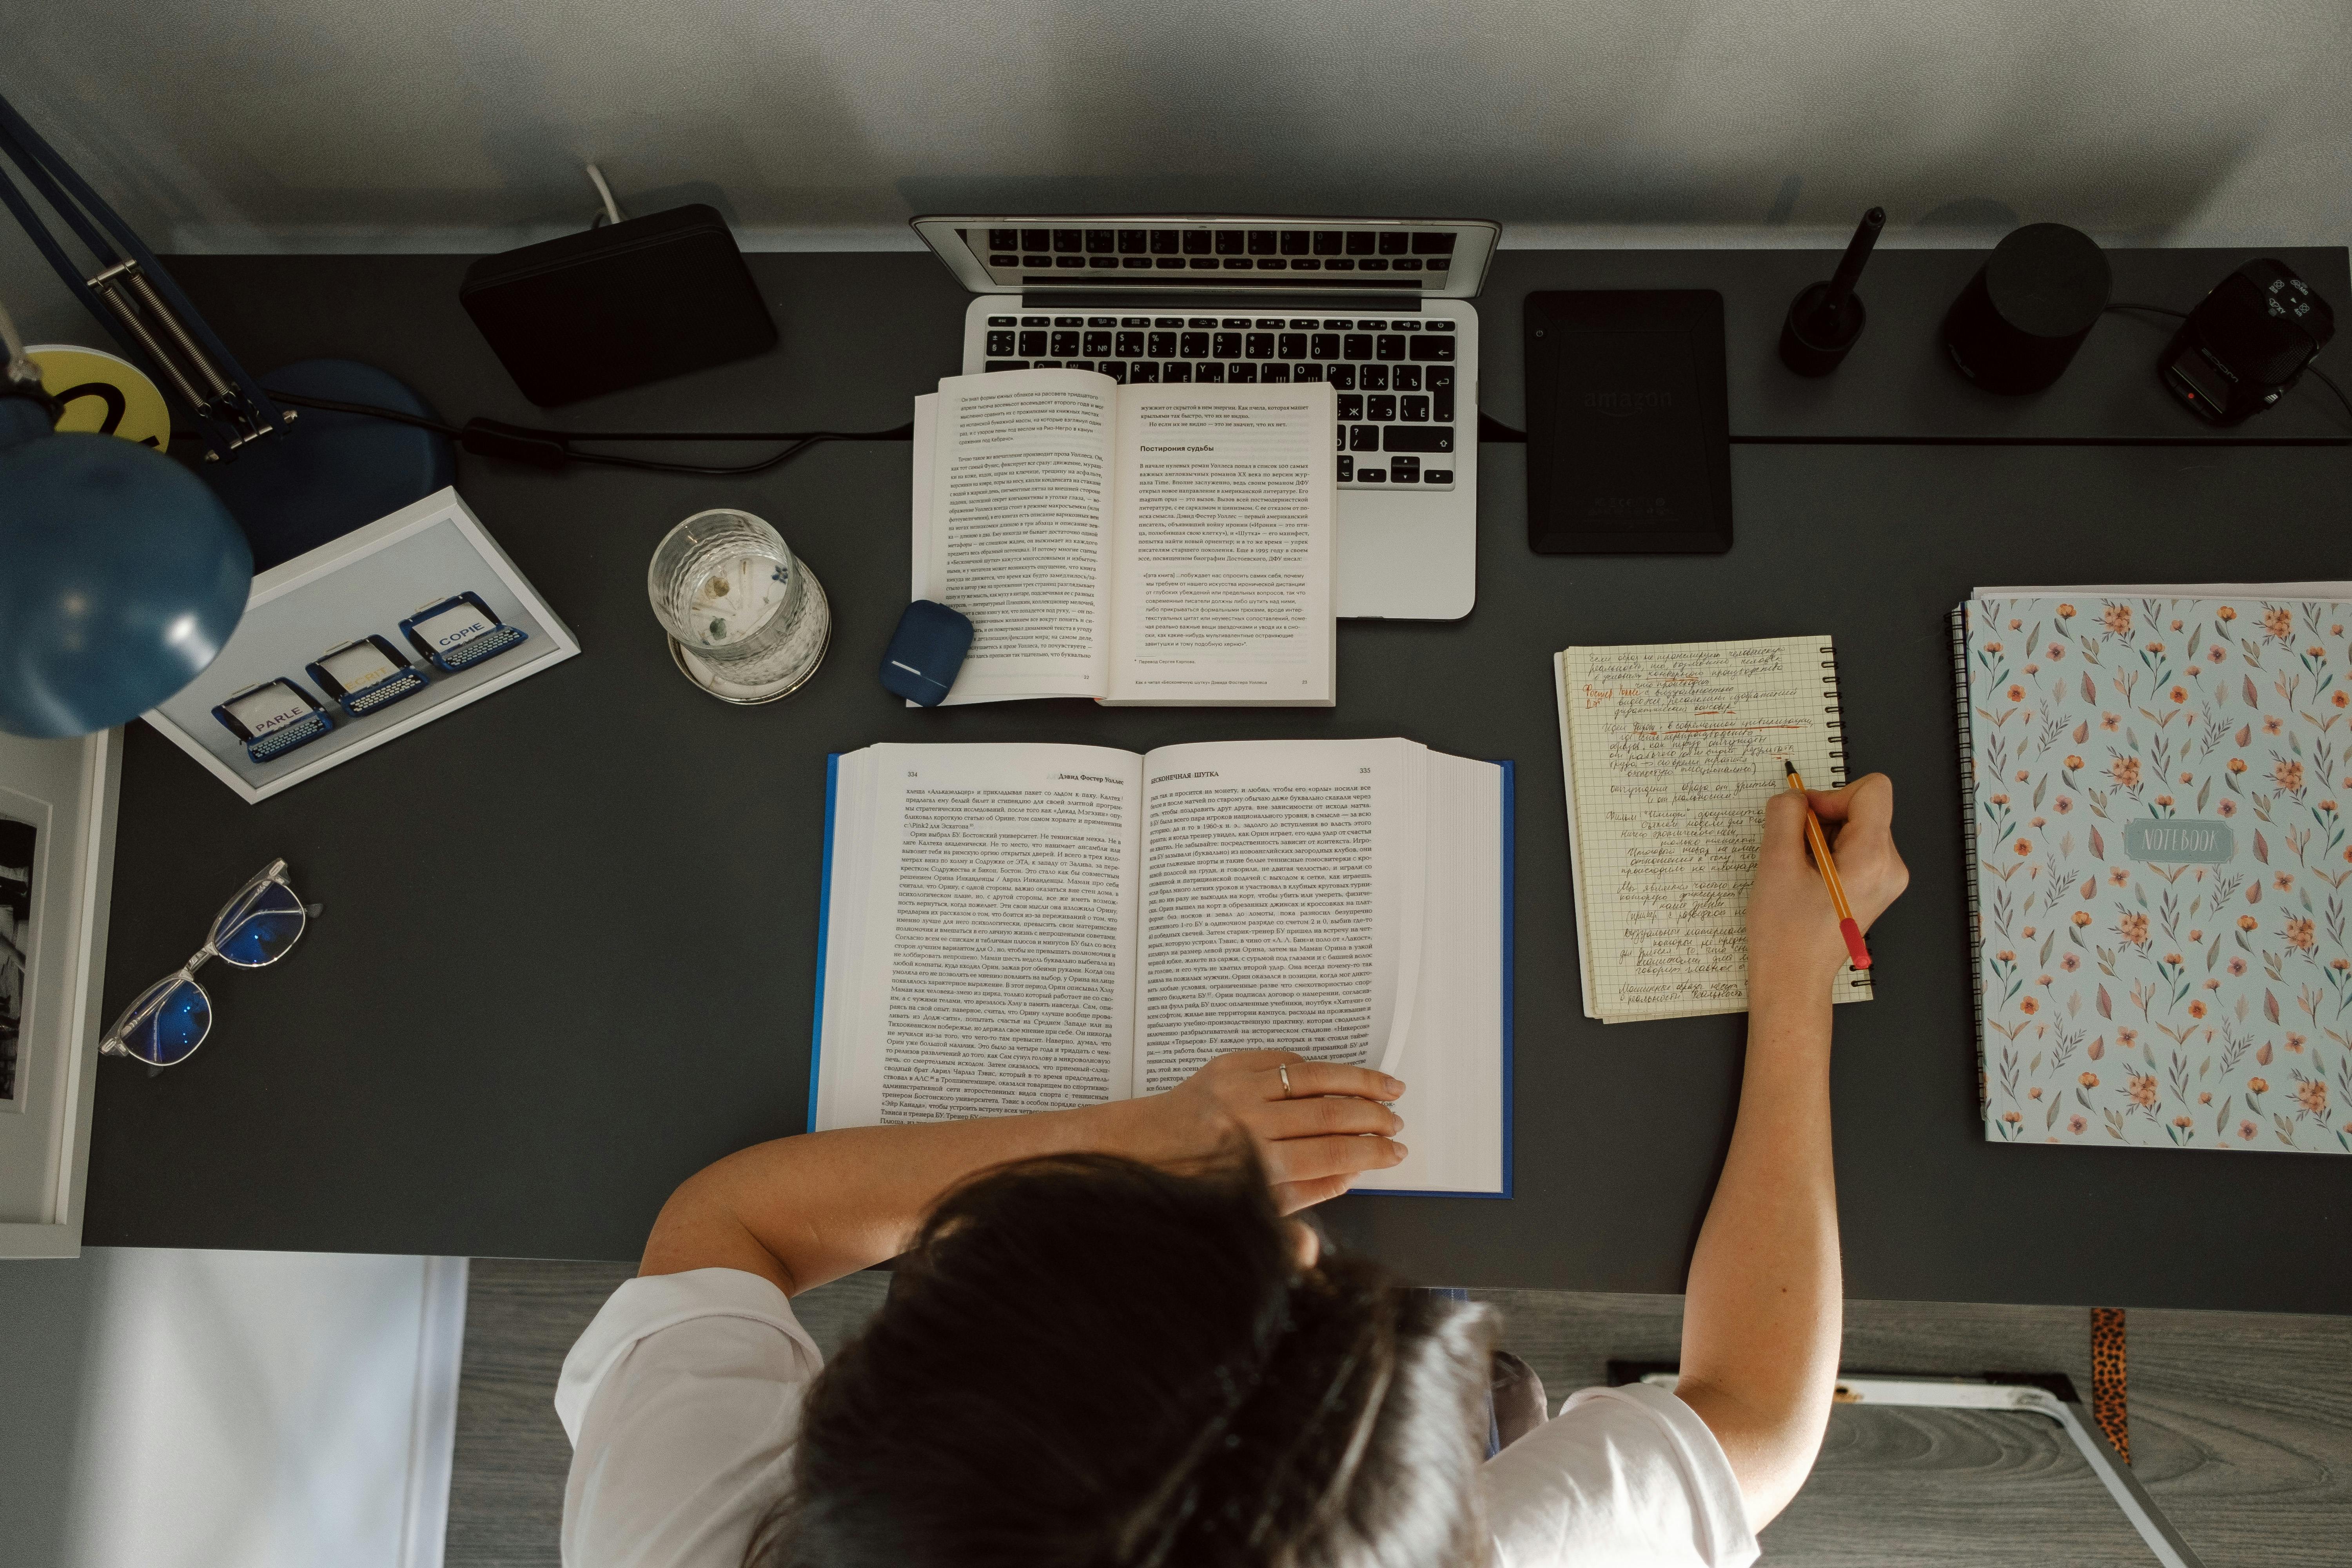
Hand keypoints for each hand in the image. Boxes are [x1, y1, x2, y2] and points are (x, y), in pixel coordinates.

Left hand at [1129, 1049, 1405, 1212]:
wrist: (1136, 1148)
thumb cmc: (1193, 1184)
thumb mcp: (1249, 1208)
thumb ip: (1305, 1195)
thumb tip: (1352, 1175)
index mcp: (1256, 1165)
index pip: (1334, 1154)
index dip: (1373, 1153)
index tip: (1396, 1153)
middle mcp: (1248, 1122)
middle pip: (1331, 1114)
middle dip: (1374, 1118)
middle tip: (1397, 1123)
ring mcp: (1238, 1087)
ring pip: (1315, 1077)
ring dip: (1359, 1081)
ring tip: (1388, 1088)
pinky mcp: (1228, 1064)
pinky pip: (1285, 1059)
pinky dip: (1316, 1068)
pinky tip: (1338, 1078)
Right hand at [1746, 773, 1908, 1000]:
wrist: (1794, 980)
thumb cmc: (1785, 934)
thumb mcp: (1775, 864)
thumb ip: (1785, 815)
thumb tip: (1794, 796)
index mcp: (1873, 858)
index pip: (1873, 790)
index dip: (1833, 795)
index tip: (1806, 820)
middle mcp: (1891, 867)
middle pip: (1863, 809)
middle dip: (1824, 820)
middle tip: (1796, 854)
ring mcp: (1888, 879)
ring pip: (1857, 827)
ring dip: (1824, 838)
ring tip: (1802, 873)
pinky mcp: (1877, 887)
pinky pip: (1857, 848)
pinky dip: (1831, 853)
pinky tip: (1811, 881)